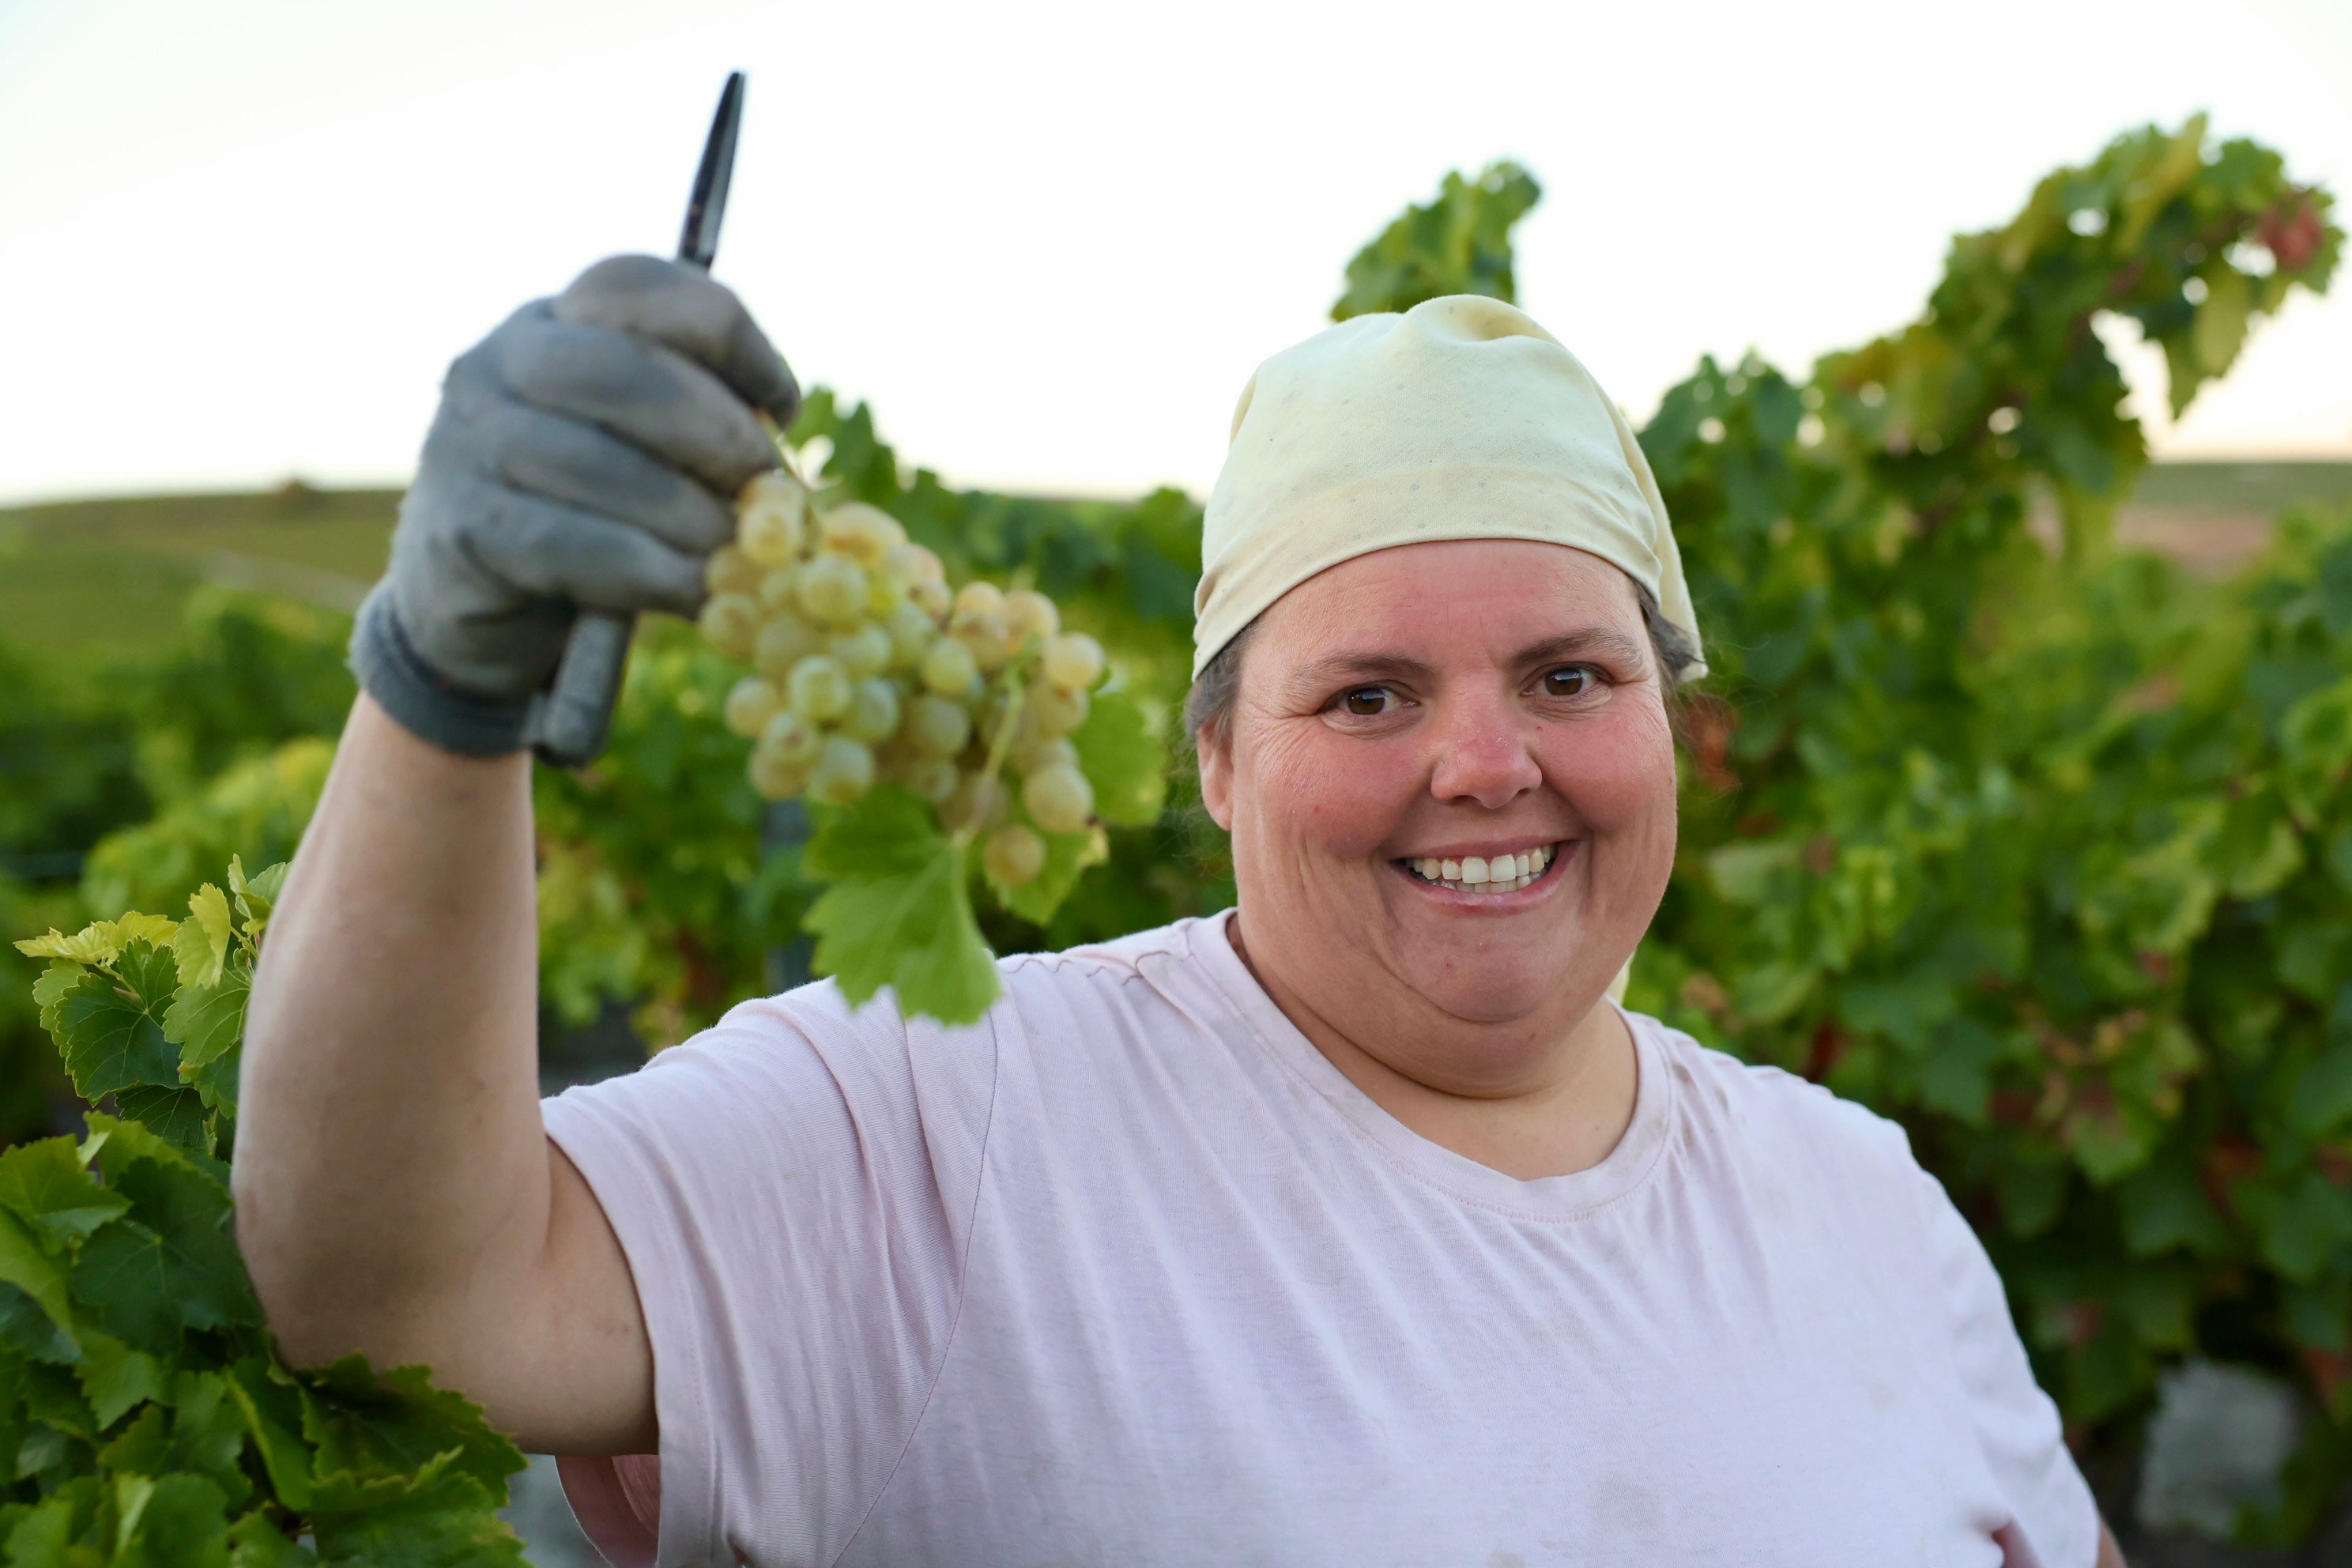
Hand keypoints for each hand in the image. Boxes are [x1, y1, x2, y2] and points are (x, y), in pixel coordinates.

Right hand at [352, 255, 798, 754]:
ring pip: (604, 466)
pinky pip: (576, 546)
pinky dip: (653, 573)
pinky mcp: (464, 529)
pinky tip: (696, 594)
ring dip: (693, 518)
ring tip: (739, 557)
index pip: (644, 285)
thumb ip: (703, 429)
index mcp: (555, 320)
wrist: (476, 602)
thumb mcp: (643, 447)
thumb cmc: (589, 512)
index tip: (784, 407)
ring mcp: (467, 442)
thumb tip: (783, 472)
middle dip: (719, 435)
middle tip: (767, 491)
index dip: (736, 339)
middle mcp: (499, 361)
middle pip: (628, 371)